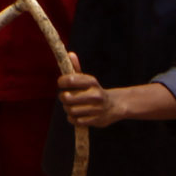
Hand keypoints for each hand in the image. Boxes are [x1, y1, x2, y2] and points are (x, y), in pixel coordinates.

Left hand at [57, 64, 175, 131]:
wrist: (114, 106)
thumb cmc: (94, 91)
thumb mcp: (88, 79)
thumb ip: (76, 68)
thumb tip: (70, 54)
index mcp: (91, 82)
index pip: (70, 79)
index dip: (62, 82)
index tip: (61, 83)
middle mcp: (94, 94)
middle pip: (67, 97)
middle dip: (63, 97)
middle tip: (65, 97)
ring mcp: (95, 108)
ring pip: (70, 110)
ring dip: (67, 109)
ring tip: (71, 106)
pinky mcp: (95, 120)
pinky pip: (75, 120)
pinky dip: (72, 118)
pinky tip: (76, 114)